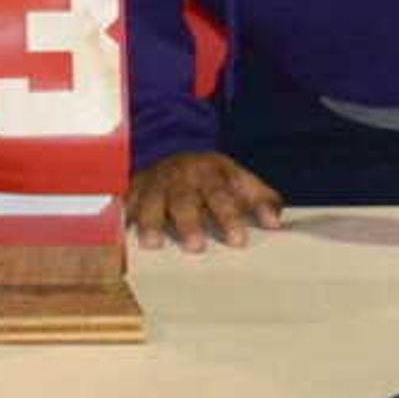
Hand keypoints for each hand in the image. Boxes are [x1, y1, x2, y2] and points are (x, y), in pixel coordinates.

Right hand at [128, 150, 283, 252]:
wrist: (171, 151)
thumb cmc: (210, 176)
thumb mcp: (238, 178)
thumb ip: (261, 198)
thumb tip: (275, 223)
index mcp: (211, 172)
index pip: (222, 195)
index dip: (230, 217)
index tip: (238, 241)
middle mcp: (181, 177)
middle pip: (184, 200)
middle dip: (189, 222)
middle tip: (196, 247)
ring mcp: (154, 183)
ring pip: (151, 202)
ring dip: (152, 222)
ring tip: (153, 245)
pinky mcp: (132, 192)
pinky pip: (125, 205)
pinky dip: (123, 219)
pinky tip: (122, 236)